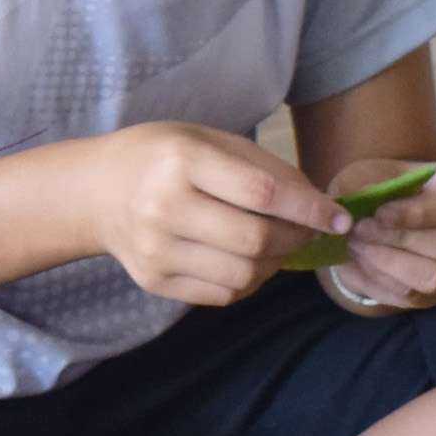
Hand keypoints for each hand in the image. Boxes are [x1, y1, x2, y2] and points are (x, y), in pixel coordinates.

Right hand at [81, 123, 344, 308]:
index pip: (262, 193)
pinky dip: (249, 281)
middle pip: (256, 240)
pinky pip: (222, 294)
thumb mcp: (209, 140)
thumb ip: (264, 169)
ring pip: (243, 276)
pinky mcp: (154, 281)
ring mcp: (156, 251)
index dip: (310, 209)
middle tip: (310, 232)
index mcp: (182, 161)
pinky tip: (248, 261)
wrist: (96, 192)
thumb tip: (320, 207)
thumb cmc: (163, 158)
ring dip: (276, 265)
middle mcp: (165, 208)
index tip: (339, 218)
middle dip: (297, 239)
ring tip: (278, 246)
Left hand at [320, 158, 435, 314]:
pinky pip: (416, 296)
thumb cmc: (385, 188)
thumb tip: (348, 212)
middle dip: (399, 240)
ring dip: (389, 264)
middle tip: (359, 230)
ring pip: (435, 278)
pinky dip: (383, 281)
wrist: (386, 216)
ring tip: (357, 246)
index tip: (379, 214)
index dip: (418, 213)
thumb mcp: (367, 174)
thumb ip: (358, 185)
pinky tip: (362, 262)